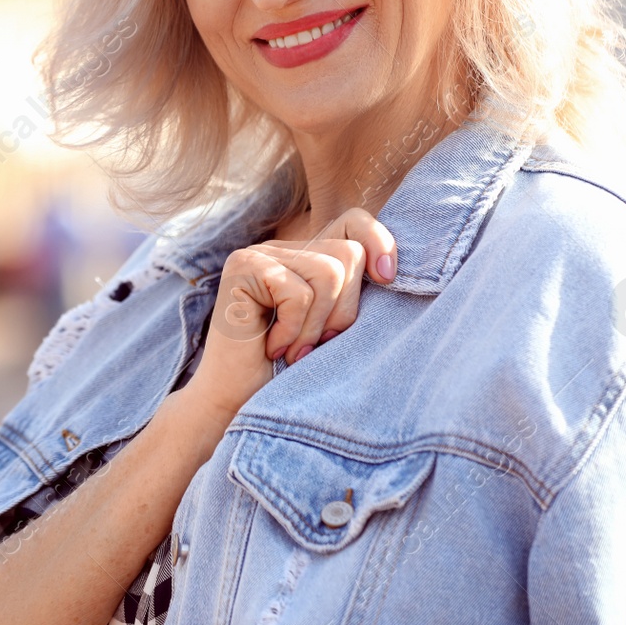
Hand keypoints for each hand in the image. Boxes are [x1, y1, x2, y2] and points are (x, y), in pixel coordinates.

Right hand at [183, 207, 395, 420]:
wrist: (236, 402)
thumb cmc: (288, 372)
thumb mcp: (333, 329)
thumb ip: (353, 296)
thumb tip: (389, 272)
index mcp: (306, 256)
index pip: (355, 222)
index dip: (380, 244)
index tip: (386, 280)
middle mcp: (282, 247)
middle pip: (349, 253)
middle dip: (344, 310)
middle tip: (317, 343)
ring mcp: (259, 254)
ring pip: (329, 272)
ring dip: (317, 326)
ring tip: (296, 349)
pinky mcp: (242, 267)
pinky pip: (298, 294)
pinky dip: (293, 331)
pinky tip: (273, 347)